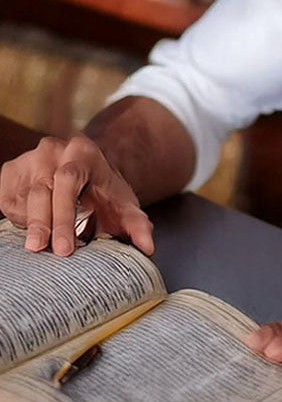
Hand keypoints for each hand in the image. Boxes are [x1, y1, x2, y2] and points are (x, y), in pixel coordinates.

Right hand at [0, 134, 152, 256]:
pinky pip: (8, 201)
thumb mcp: (124, 205)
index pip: (69, 179)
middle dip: (42, 225)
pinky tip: (37, 225)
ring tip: (45, 240)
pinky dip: (19, 219)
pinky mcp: (11, 170)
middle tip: (43, 251)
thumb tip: (147, 246)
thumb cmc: (106, 192)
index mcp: (84, 151)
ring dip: (32, 224)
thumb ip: (138, 224)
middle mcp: (53, 149)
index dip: (63, 216)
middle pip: (42, 191)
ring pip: (22, 199)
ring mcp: (29, 158)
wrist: (87, 174)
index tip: (65, 247)